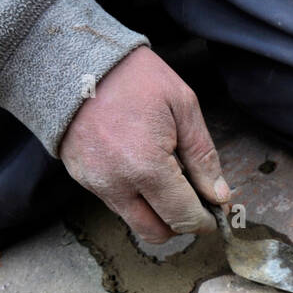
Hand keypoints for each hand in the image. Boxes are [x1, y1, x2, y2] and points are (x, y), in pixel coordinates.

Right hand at [59, 46, 230, 243]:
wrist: (75, 60)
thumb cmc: (134, 78)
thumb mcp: (183, 106)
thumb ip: (203, 156)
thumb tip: (218, 195)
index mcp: (147, 167)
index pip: (183, 217)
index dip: (204, 221)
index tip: (215, 212)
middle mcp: (118, 184)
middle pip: (156, 233)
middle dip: (180, 224)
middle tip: (194, 202)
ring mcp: (96, 184)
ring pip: (134, 221)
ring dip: (157, 213)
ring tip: (168, 180)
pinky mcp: (82, 178)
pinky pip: (115, 203)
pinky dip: (135, 197)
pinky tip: (142, 168)